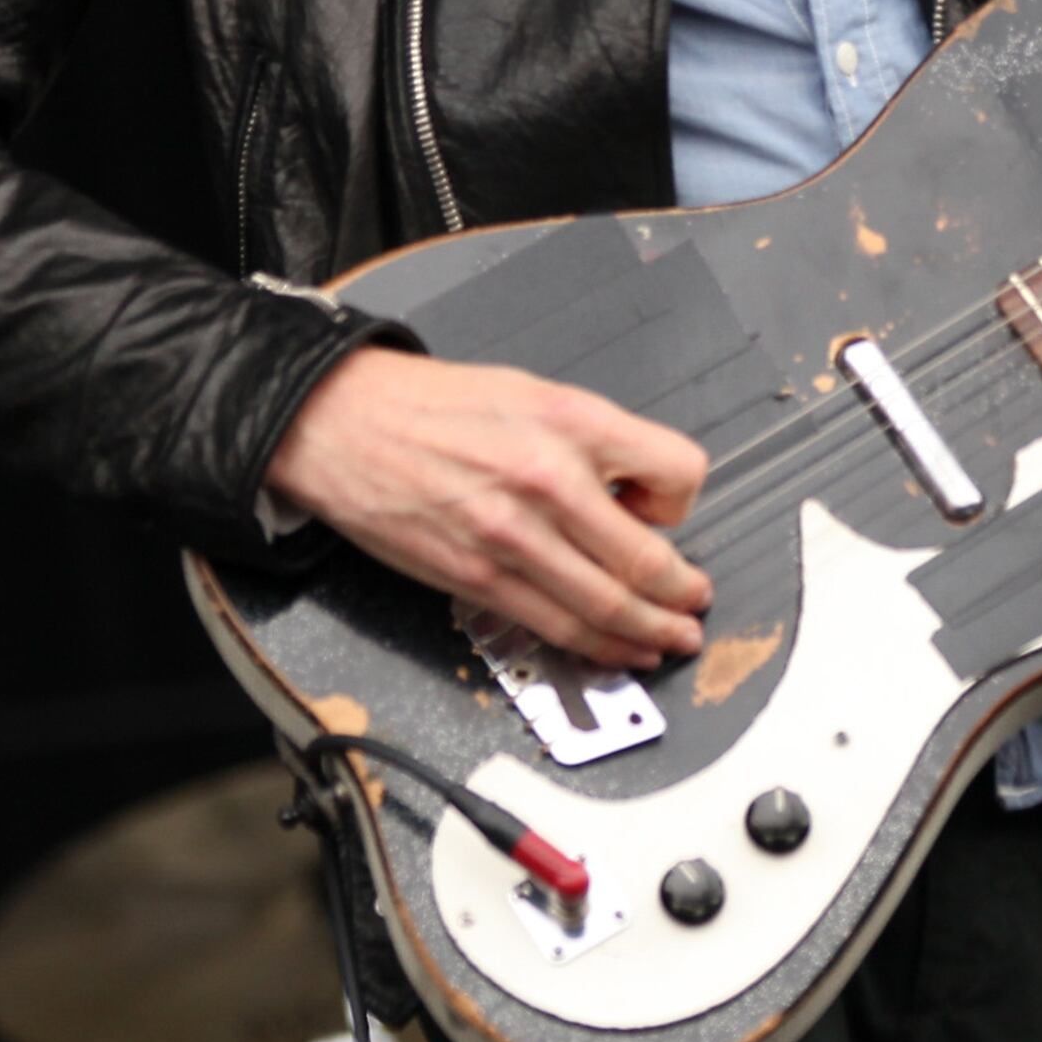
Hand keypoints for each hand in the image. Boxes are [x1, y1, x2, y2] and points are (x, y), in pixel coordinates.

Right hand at [262, 346, 712, 669]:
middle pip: (648, 561)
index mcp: (572, 423)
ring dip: (650, 633)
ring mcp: (512, 538)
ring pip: (606, 607)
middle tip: (696, 606)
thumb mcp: (534, 392)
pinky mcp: (476, 580)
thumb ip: (592, 440)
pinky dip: (597, 646)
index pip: (677, 472)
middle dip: (682, 595)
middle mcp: (550, 481)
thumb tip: (633, 495)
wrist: (345, 424)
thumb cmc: (434, 405)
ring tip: (673, 640)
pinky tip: (618, 649)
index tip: (670, 514)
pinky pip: (553, 626)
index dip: (684, 503)